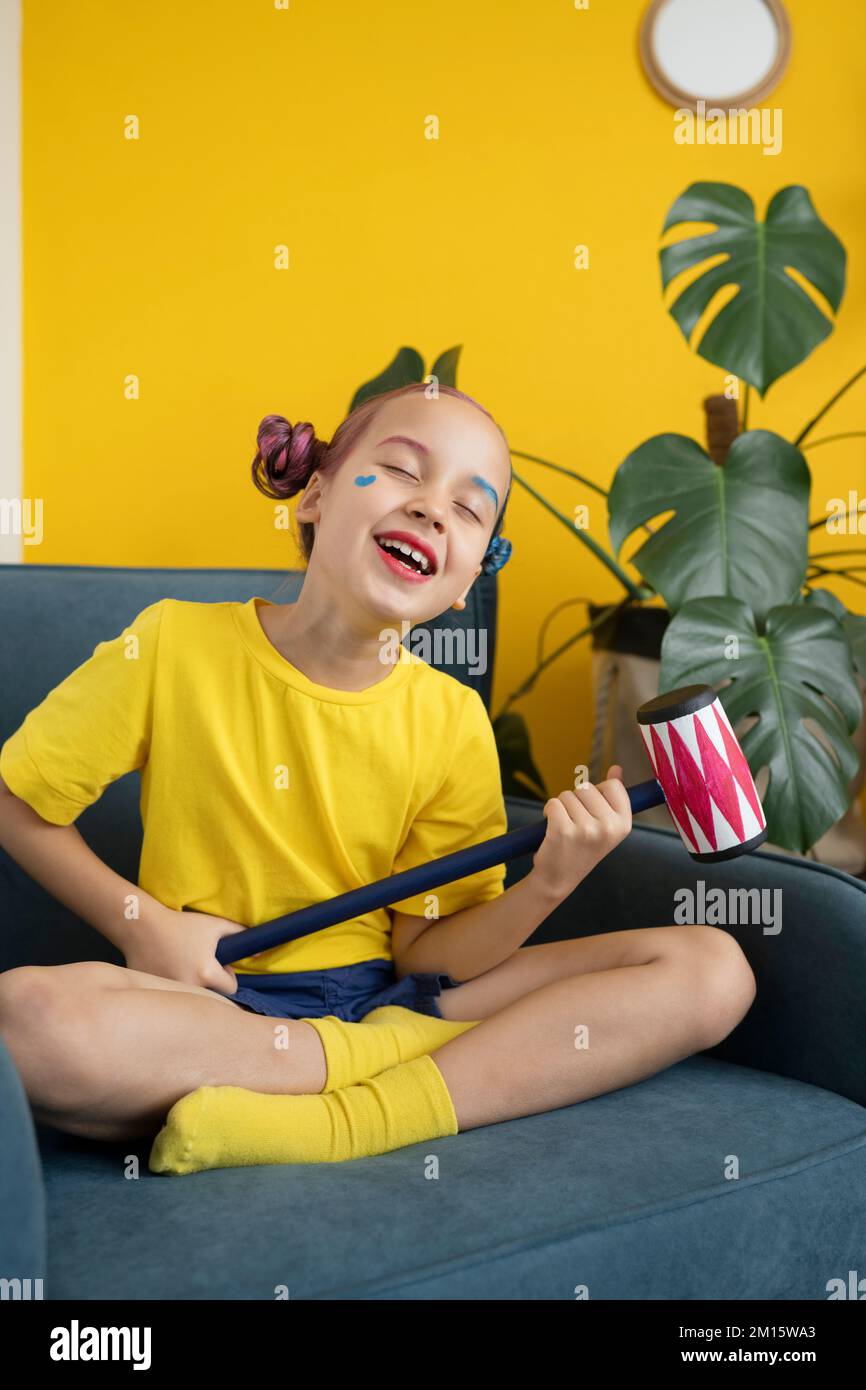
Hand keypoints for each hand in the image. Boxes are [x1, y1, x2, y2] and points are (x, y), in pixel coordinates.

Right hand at [122, 905, 248, 995]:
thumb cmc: (181, 924)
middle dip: (213, 986)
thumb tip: (259, 950)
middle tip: (201, 966)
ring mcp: (170, 994)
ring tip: (184, 967)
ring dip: (194, 988)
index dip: (229, 976)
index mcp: (206, 973)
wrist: (142, 927)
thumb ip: (240, 935)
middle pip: (213, 998)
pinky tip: (167, 970)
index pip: (232, 989)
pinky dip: (173, 989)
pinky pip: (172, 998)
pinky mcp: (155, 995)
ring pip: (193, 999)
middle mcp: (189, 988)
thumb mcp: (215, 925)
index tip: (220, 965)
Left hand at [530, 765, 631, 901]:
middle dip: (577, 800)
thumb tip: (617, 768)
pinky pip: (553, 803)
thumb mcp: (605, 826)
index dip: (598, 793)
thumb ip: (613, 797)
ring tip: (565, 828)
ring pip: (568, 795)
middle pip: (587, 787)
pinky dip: (548, 811)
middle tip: (576, 823)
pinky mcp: (563, 830)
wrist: (558, 879)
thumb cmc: (582, 848)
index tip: (593, 810)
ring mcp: (586, 829)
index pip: (613, 785)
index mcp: (624, 824)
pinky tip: (552, 828)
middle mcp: (608, 827)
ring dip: (562, 807)